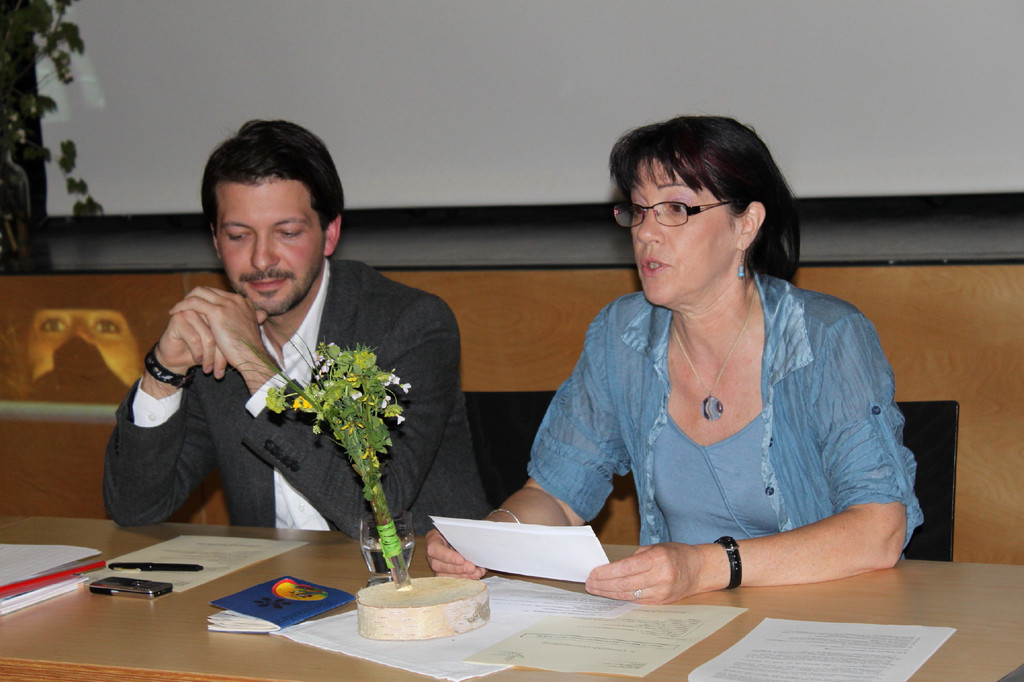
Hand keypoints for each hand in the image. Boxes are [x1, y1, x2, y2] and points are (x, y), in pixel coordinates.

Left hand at [147, 287, 270, 394]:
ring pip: (200, 292)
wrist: (253, 357)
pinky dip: (182, 305)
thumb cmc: (251, 350)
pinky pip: (193, 302)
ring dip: (186, 299)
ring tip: (177, 308)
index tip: (195, 306)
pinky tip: (174, 312)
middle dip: (193, 296)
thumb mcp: (253, 329)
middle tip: (183, 305)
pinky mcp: (218, 312)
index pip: (219, 293)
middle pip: (209, 289)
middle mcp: (236, 299)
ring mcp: (227, 304)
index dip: (205, 298)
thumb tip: (261, 315)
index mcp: (244, 303)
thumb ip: (253, 319)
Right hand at [425, 529, 486, 579]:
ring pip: (444, 576)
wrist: (459, 537)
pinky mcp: (444, 574)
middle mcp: (432, 555)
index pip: (434, 549)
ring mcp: (437, 566)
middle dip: (458, 569)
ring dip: (462, 576)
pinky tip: (475, 576)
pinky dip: (464, 579)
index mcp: (433, 540)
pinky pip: (451, 581)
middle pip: (439, 565)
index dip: (447, 556)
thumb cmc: (457, 531)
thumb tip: (475, 541)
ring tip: (476, 573)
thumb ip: (463, 534)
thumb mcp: (458, 529)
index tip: (461, 559)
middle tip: (472, 568)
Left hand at [585, 542, 705, 603]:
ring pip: (629, 595)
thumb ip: (634, 558)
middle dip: (603, 584)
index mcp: (658, 559)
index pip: (627, 568)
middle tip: (589, 583)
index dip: (607, 572)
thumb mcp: (655, 547)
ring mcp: (661, 592)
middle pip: (625, 584)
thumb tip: (610, 568)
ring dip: (609, 593)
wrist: (699, 569)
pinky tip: (610, 593)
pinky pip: (636, 601)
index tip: (593, 572)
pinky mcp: (661, 602)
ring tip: (595, 589)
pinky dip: (621, 597)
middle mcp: (660, 577)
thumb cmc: (676, 554)